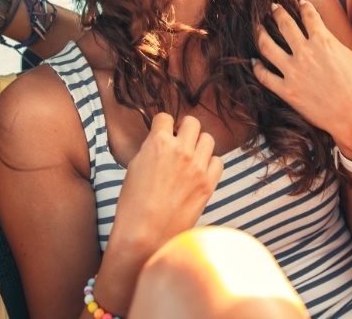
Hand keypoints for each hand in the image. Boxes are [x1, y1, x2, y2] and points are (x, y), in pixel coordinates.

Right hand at [108, 114, 223, 259]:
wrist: (144, 234)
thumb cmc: (133, 203)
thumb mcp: (135, 166)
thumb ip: (151, 148)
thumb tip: (162, 141)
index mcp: (158, 142)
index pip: (165, 117)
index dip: (162, 125)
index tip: (163, 133)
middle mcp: (181, 150)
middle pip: (192, 122)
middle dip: (184, 129)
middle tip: (179, 142)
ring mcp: (197, 166)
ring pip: (208, 139)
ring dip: (199, 144)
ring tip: (190, 157)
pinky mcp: (208, 183)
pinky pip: (218, 161)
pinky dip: (210, 164)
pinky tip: (199, 172)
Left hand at [254, 1, 351, 158]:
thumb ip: (336, 46)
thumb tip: (327, 41)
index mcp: (324, 41)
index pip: (309, 16)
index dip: (304, 6)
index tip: (300, 2)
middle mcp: (305, 52)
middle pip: (284, 24)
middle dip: (277, 12)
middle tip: (272, 7)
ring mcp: (293, 71)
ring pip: (267, 46)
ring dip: (260, 33)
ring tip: (257, 27)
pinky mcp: (286, 91)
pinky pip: (264, 76)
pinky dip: (256, 67)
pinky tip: (253, 62)